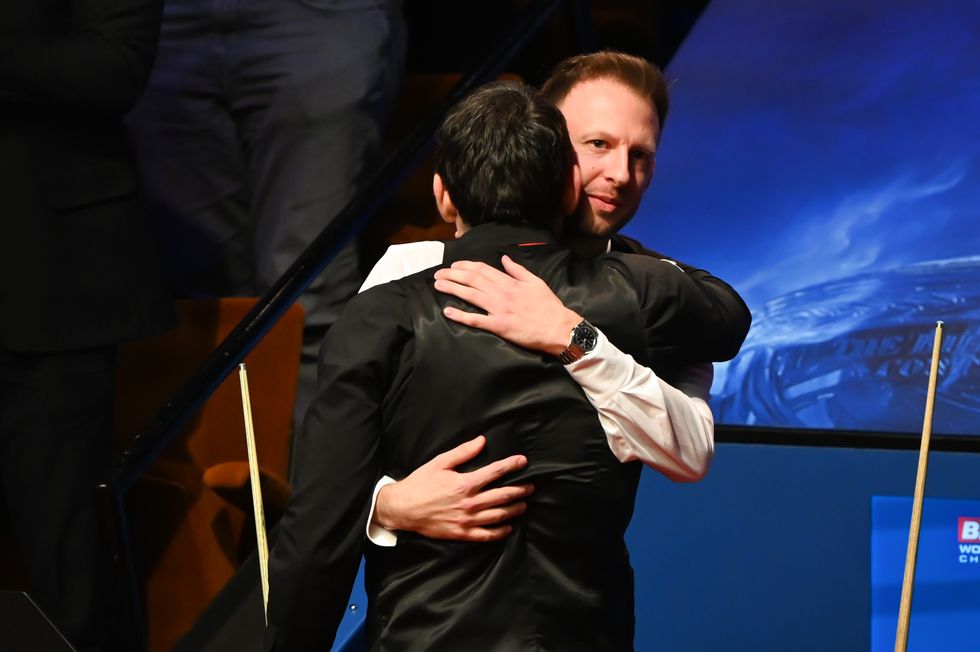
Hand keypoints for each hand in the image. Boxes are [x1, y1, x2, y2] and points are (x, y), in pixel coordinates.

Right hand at [374, 435, 532, 541]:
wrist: (402, 508)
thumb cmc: (420, 483)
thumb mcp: (439, 463)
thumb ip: (463, 452)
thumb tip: (482, 441)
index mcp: (464, 483)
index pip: (495, 472)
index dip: (511, 465)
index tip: (523, 461)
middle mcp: (469, 503)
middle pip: (502, 495)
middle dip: (520, 490)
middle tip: (531, 486)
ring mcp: (466, 520)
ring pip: (498, 515)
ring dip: (514, 510)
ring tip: (524, 505)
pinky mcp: (462, 534)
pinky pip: (486, 535)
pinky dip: (500, 532)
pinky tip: (508, 527)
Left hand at [433, 255, 581, 354]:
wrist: (558, 328)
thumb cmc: (549, 306)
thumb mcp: (536, 282)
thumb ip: (518, 270)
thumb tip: (504, 259)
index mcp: (510, 282)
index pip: (482, 269)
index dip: (465, 266)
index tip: (453, 265)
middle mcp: (502, 293)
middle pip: (472, 280)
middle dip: (453, 275)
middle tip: (438, 274)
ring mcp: (499, 310)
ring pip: (471, 295)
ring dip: (452, 289)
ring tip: (438, 286)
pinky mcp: (499, 326)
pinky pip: (476, 320)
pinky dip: (461, 315)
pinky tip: (448, 311)